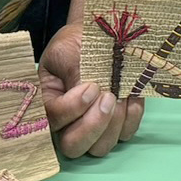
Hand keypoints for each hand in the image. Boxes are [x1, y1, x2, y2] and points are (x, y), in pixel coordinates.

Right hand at [38, 23, 143, 157]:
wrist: (102, 32)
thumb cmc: (79, 41)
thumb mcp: (68, 51)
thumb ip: (74, 75)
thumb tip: (89, 97)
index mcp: (48, 101)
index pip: (53, 120)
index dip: (72, 108)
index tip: (92, 86)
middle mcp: (66, 121)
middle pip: (72, 146)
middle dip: (93, 126)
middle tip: (108, 98)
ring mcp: (91, 126)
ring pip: (99, 148)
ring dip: (113, 124)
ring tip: (120, 95)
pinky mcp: (116, 124)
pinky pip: (124, 136)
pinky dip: (131, 119)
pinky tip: (132, 97)